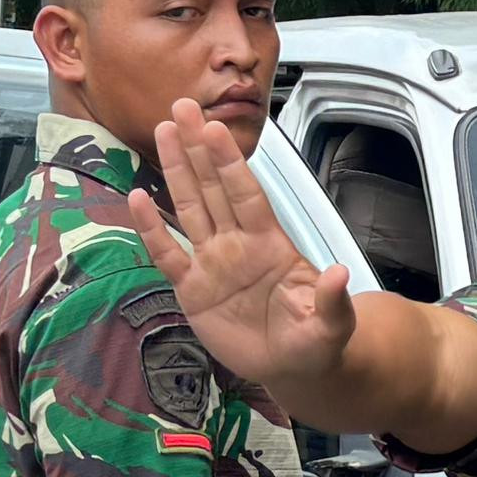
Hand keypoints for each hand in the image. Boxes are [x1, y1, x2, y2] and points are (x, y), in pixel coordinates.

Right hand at [135, 108, 355, 391]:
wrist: (292, 369)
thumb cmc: (315, 340)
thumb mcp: (331, 325)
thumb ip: (332, 301)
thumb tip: (339, 274)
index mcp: (270, 245)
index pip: (246, 194)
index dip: (230, 162)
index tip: (215, 128)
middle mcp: (237, 244)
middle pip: (213, 188)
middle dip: (198, 148)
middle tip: (180, 107)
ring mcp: (212, 263)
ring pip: (189, 209)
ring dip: (176, 171)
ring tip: (163, 132)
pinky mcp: (191, 290)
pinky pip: (167, 255)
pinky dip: (150, 229)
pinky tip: (137, 199)